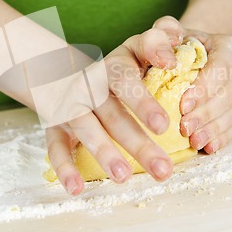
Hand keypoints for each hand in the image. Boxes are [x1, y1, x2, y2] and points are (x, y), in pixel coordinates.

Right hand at [46, 17, 184, 194]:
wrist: (68, 70)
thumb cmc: (119, 69)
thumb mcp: (137, 50)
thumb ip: (158, 44)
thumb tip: (176, 43)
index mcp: (114, 67)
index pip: (125, 78)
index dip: (142, 99)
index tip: (163, 124)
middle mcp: (90, 85)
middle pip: (112, 112)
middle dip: (137, 141)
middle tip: (163, 166)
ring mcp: (70, 106)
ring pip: (86, 128)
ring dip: (104, 152)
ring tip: (124, 177)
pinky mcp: (55, 126)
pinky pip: (55, 146)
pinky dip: (64, 167)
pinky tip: (76, 188)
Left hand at [177, 31, 231, 153]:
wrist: (185, 54)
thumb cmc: (175, 44)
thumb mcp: (165, 31)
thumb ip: (164, 30)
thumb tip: (169, 46)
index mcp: (227, 46)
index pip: (221, 66)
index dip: (204, 88)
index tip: (183, 103)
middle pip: (228, 93)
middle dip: (205, 113)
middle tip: (184, 127)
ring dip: (212, 129)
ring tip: (192, 140)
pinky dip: (219, 137)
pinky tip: (208, 146)